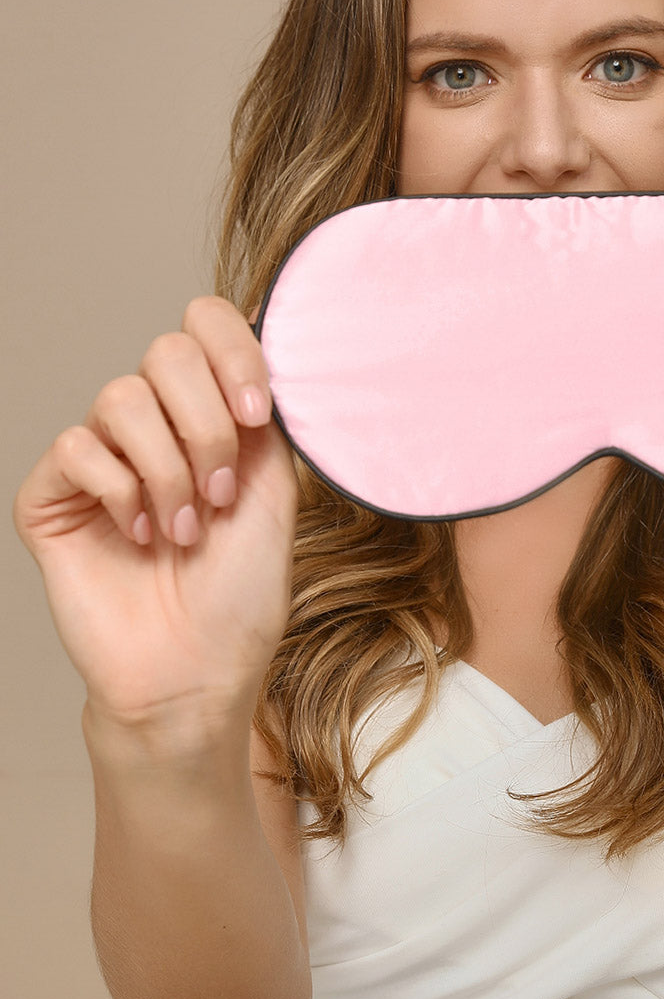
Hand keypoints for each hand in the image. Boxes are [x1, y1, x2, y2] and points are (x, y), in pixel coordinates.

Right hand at [12, 296, 298, 727]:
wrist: (195, 673)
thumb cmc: (240, 597)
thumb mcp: (275, 493)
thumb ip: (263, 418)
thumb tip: (256, 341)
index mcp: (213, 415)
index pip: (206, 325)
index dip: (233, 352)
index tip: (257, 413)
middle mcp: (156, 427)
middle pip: (166, 352)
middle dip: (207, 426)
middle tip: (220, 496)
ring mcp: (102, 458)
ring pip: (122, 398)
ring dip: (168, 470)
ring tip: (183, 531)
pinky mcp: (53, 496)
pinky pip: (77, 448)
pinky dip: (120, 492)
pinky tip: (138, 536)